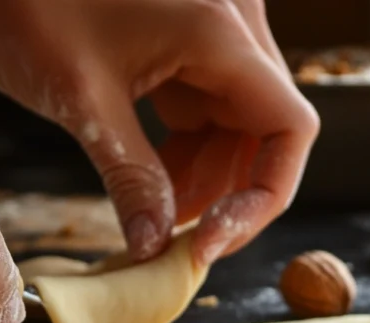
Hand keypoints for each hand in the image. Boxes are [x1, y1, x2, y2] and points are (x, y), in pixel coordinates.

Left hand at [0, 0, 319, 264]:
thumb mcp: (79, 98)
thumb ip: (130, 175)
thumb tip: (155, 247)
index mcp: (219, 33)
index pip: (290, 128)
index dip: (263, 197)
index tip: (212, 242)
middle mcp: (231, 28)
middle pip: (267, 132)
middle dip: (229, 196)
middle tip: (179, 245)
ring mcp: (210, 33)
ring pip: (237, 125)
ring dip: (207, 180)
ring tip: (158, 222)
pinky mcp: (185, 41)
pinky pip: (207, 108)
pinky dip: (186, 152)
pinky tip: (152, 184)